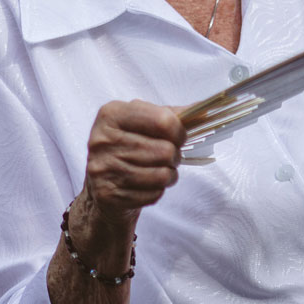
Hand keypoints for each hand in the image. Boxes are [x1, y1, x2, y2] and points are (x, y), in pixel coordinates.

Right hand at [82, 100, 185, 225]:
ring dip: (168, 175)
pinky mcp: (108, 194)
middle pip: (165, 150)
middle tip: (167, 157)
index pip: (162, 120)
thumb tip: (204, 109)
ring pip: (161, 175)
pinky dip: (157, 191)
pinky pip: (153, 194)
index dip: (179, 131)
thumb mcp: (141, 123)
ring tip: (159, 171)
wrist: (99, 184)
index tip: (179, 137)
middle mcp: (102, 139)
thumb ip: (170, 115)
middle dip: (174, 156)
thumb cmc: (127, 147)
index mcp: (111, 114)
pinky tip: (146, 185)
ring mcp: (103, 168)